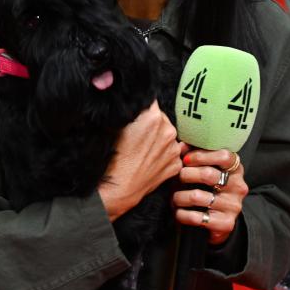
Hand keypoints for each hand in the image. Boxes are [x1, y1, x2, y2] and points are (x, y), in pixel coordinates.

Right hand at [98, 100, 181, 220]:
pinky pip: (171, 152)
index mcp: (152, 116)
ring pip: (166, 135)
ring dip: (157, 139)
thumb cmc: (113, 159)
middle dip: (150, 123)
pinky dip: (162, 155)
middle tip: (136, 135)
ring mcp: (173, 148)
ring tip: (142, 150)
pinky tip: (148, 160)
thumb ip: (130, 112)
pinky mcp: (176, 163)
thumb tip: (134, 103)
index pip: (150, 101)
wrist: (119, 188)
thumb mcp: (115, 127)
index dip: (142, 107)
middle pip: (160, 118)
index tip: (137, 114)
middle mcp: (168, 130)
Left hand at [174, 149, 247, 244]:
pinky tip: (179, 212)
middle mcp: (238, 186)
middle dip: (186, 175)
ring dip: (179, 197)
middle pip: (208, 174)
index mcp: (235, 169)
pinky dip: (182, 214)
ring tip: (175, 197)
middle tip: (177, 178)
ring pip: (197, 196)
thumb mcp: (206, 171)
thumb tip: (180, 145)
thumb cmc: (209, 190)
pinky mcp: (226, 223)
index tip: (185, 159)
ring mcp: (233, 205)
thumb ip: (195, 156)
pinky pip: (196, 217)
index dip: (201, 156)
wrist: (220, 222)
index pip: (224, 156)